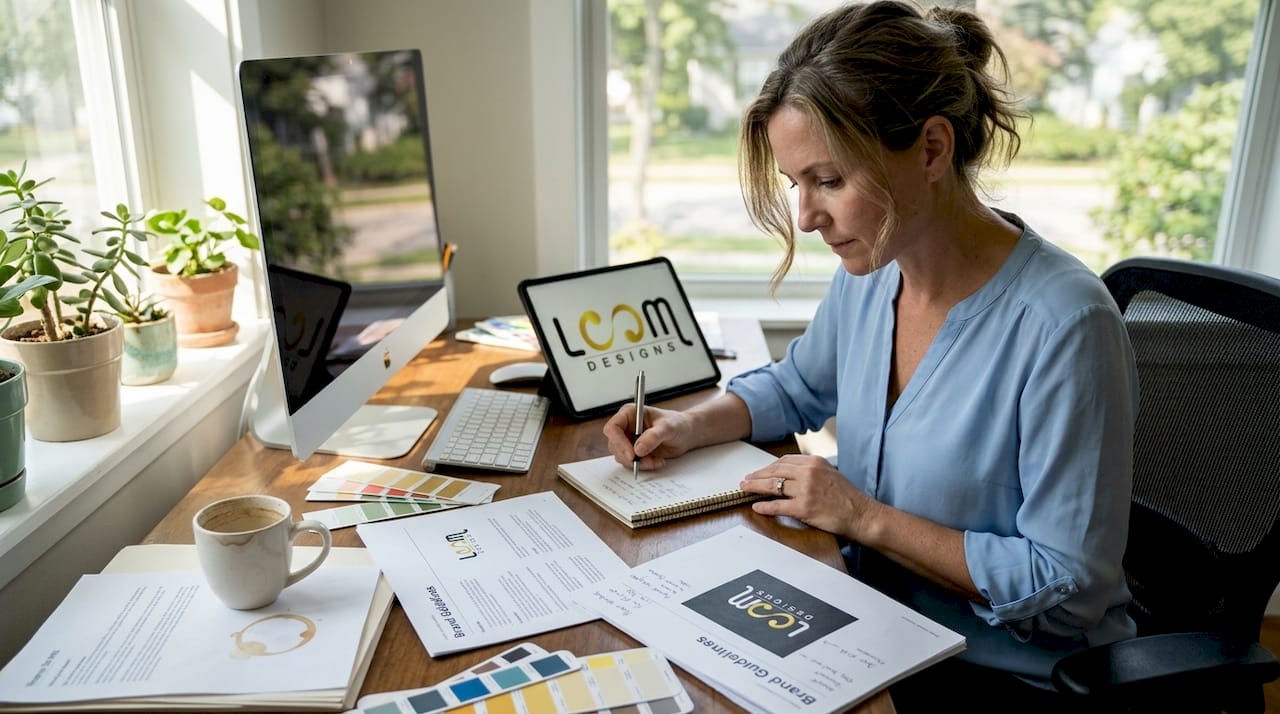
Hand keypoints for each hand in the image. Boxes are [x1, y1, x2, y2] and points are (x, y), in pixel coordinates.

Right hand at [602, 404, 698, 471]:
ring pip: (622, 456)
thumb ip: (653, 436)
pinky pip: (631, 463)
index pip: (613, 427)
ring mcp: (628, 440)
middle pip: (615, 445)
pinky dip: (643, 466)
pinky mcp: (634, 452)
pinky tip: (657, 461)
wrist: (685, 434)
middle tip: (648, 461)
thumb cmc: (677, 424)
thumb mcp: (668, 427)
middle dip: (630, 456)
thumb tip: (638, 449)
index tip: (632, 454)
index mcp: (630, 414)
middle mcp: (626, 427)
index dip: (618, 442)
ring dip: (638, 463)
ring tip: (656, 461)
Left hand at [740, 454, 883, 540]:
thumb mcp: (830, 474)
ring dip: (755, 487)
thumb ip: (812, 471)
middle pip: (775, 471)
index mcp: (814, 462)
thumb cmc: (848, 497)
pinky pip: (778, 505)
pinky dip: (764, 506)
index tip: (760, 471)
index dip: (768, 467)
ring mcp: (805, 490)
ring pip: (772, 486)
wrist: (861, 514)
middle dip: (757, 475)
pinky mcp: (804, 507)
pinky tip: (757, 506)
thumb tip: (792, 473)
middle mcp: (808, 473)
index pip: (784, 461)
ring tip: (745, 489)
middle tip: (746, 479)